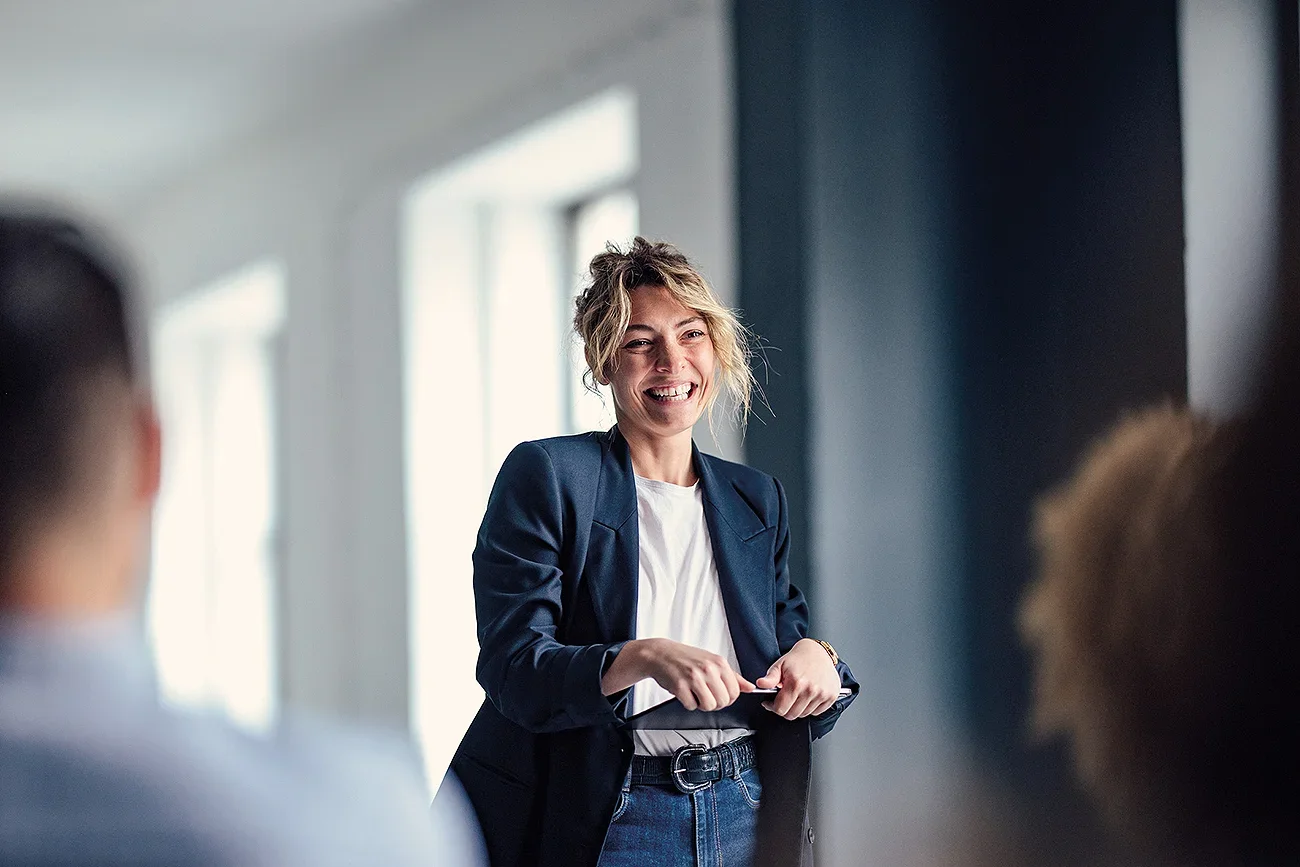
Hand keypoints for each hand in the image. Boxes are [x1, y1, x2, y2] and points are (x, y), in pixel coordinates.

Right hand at [602, 638, 754, 710]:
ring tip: (695, 693)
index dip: (727, 698)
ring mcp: (694, 677)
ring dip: (701, 704)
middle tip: (704, 694)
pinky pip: (691, 706)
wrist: (661, 654)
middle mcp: (708, 669)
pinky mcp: (680, 686)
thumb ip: (733, 676)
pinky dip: (688, 703)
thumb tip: (750, 688)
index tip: (718, 694)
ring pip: (709, 706)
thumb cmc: (686, 658)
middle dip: (714, 703)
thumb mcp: (712, 661)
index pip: (735, 692)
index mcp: (719, 663)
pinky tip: (684, 692)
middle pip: (723, 701)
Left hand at [756, 638, 840, 719]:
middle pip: (792, 715)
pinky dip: (810, 708)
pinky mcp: (831, 696)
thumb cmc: (798, 659)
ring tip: (796, 696)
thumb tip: (760, 684)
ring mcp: (822, 694)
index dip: (772, 707)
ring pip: (804, 714)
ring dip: (797, 709)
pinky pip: (817, 712)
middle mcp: (811, 690)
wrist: (818, 652)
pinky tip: (807, 697)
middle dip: (784, 709)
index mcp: (796, 682)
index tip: (771, 703)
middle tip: (783, 699)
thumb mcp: (780, 665)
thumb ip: (770, 678)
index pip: (781, 709)